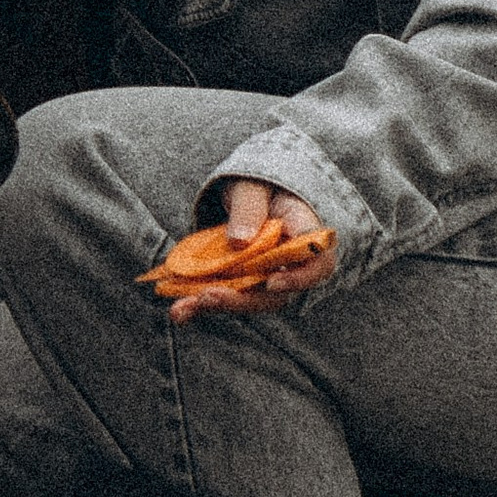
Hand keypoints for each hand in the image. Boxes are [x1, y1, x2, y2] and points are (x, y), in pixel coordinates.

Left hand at [160, 176, 336, 320]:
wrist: (251, 193)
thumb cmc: (258, 184)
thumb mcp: (251, 186)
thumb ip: (249, 208)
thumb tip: (239, 241)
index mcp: (304, 232)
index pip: (318, 261)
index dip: (300, 278)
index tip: (273, 281)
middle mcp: (289, 263)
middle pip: (276, 293)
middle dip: (241, 300)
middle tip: (208, 296)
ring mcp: (265, 276)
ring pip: (248, 300)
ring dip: (215, 306)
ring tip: (181, 309)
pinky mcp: (241, 283)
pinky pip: (226, 297)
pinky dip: (200, 304)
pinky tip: (178, 312)